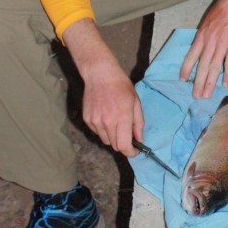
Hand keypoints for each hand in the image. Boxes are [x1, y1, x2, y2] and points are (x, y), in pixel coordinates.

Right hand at [63, 18, 143, 156]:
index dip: (131, 153)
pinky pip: (97, 133)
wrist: (100, 74)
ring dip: (112, 137)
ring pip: (105, 141)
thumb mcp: (135, 102)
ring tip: (115, 122)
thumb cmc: (121, 86)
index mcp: (122, 118)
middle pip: (115, 146)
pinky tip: (105, 116)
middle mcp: (107, 122)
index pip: (125, 146)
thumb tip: (140, 140)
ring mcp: (95, 122)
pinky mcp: (87, 119)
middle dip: (123, 144)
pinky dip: (103, 130)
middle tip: (126, 134)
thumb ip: (138, 123)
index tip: (134, 151)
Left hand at [180, 0, 227, 98]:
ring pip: (214, 68)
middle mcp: (210, 42)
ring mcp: (222, 45)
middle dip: (198, 82)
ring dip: (210, 83)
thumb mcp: (208, 20)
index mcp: (202, 35)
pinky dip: (227, 75)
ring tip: (206, 95)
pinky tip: (225, 84)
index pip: (191, 56)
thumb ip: (205, 34)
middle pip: (202, 66)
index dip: (186, 69)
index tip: (183, 79)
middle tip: (195, 96)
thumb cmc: (224, 9)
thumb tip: (201, 45)